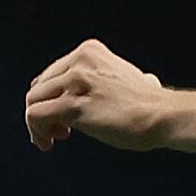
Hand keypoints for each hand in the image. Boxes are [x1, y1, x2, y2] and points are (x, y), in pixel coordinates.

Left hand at [25, 40, 172, 152]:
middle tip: (60, 133)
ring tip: (53, 140)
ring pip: (33, 101)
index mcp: (90, 51)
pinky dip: (36, 132)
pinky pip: (35, 116)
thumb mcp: (134, 77)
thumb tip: (146, 81)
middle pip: (40, 87)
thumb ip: (124, 78)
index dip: (52, 98)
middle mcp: (79, 62)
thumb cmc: (153, 105)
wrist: (163, 116)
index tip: (63, 118)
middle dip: (43, 111)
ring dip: (37, 125)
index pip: (53, 74)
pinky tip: (48, 143)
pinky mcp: (72, 105)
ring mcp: (75, 82)